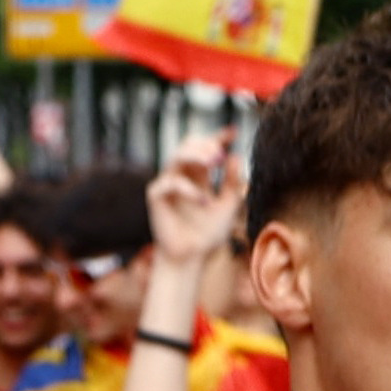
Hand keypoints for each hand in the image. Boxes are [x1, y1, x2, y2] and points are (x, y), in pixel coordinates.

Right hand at [146, 135, 239, 273]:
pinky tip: (204, 202)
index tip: (233, 132)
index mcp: (197, 176)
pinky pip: (171, 182)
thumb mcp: (229, 205)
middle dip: (205, 144)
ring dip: (197, 155)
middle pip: (187, 144)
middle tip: (220, 153)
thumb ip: (232, 183)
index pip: (205, 149)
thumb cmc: (207, 234)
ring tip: (215, 161)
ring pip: (177, 155)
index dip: (218, 138)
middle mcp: (181, 176)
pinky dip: (189, 189)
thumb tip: (235, 156)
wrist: (192, 258)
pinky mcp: (156, 196)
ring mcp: (167, 184)